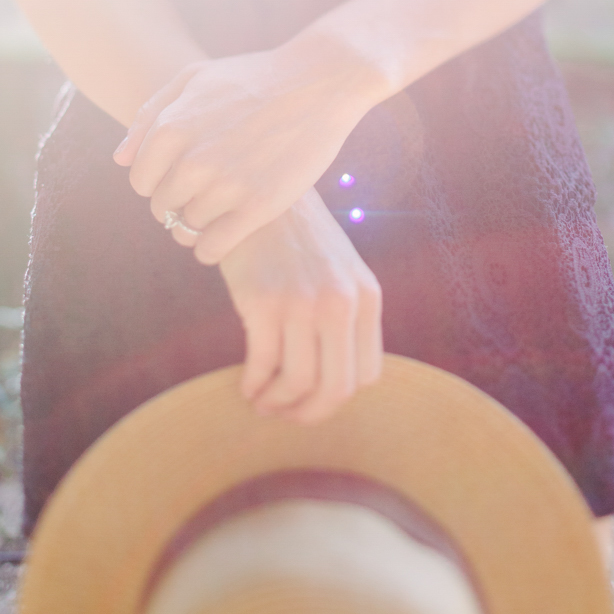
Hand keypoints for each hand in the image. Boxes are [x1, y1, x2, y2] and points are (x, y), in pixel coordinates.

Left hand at [113, 36, 381, 264]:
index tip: (180, 180)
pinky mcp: (259, 207)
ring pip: (187, 228)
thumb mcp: (194, 78)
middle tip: (201, 196)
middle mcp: (193, 161)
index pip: (141, 181)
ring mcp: (227, 186)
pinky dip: (209, 249)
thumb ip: (151, 115)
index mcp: (171, 129)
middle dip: (176, 205)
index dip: (157, 183)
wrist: (318, 81)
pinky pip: (213, 247)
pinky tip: (220, 239)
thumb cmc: (253, 78)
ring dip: (195, 227)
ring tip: (217, 213)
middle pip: (162, 207)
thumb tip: (121, 160)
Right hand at [218, 189, 382, 423]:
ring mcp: (303, 303)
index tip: (313, 399)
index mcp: (367, 298)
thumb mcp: (339, 273)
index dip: (337, 398)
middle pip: (336, 389)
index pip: (366, 376)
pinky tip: (246, 385)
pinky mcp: (263, 301)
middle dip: (309, 414)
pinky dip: (253, 385)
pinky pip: (263, 365)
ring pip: (298, 383)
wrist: (256, 198)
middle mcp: (341, 303)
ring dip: (277, 403)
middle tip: (286, 415)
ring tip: (261, 401)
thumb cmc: (296, 241)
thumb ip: (346, 317)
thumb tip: (332, 380)